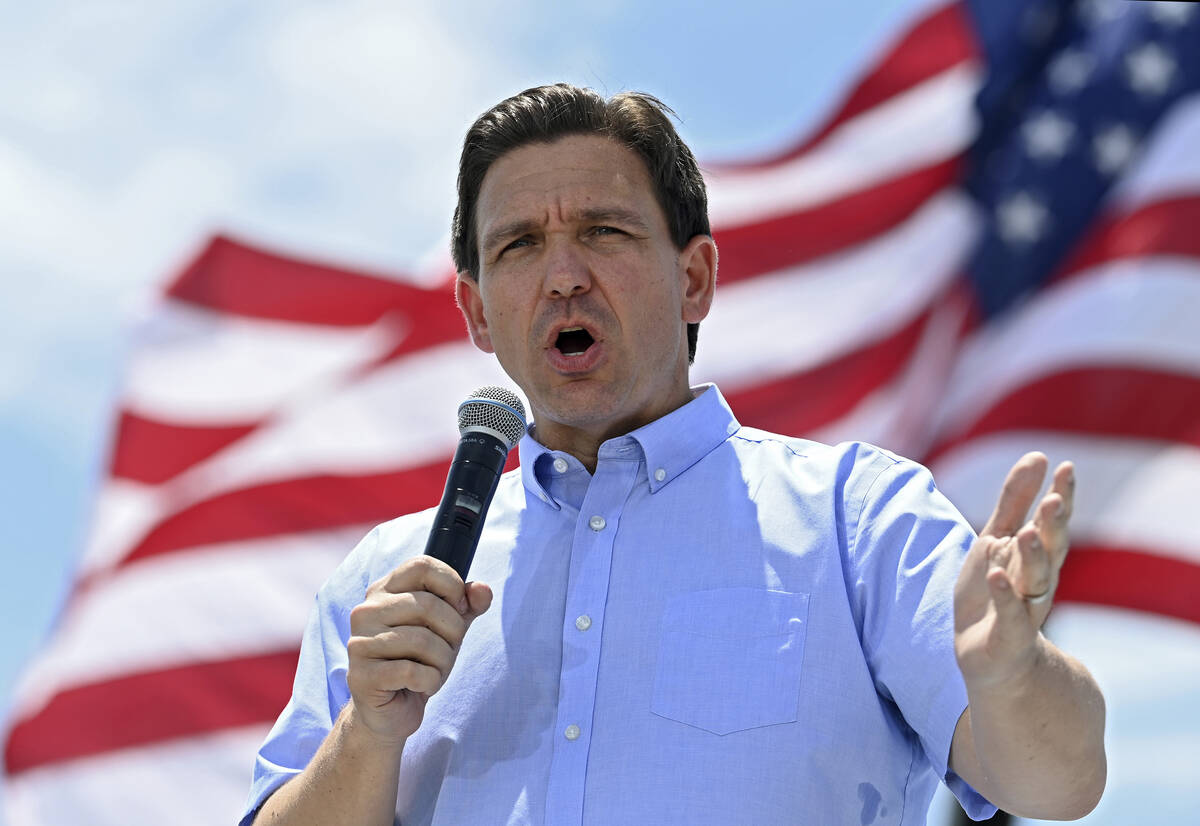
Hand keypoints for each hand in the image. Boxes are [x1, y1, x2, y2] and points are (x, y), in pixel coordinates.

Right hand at [346, 556, 491, 743]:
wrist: (391, 709)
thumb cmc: (420, 660)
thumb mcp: (448, 627)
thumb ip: (468, 605)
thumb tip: (482, 590)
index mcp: (383, 590)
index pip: (422, 565)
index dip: (451, 585)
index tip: (459, 608)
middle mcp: (366, 611)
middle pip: (429, 605)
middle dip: (454, 632)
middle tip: (449, 649)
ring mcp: (360, 643)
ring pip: (423, 641)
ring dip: (443, 661)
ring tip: (435, 670)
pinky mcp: (361, 676)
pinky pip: (413, 672)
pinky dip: (430, 681)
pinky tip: (423, 686)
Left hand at [954, 452, 1073, 688]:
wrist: (988, 657)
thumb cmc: (994, 590)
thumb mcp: (997, 538)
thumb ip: (1014, 500)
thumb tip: (1038, 455)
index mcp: (1036, 554)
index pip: (1052, 521)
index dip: (1061, 496)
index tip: (1066, 467)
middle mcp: (1038, 579)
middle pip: (1051, 549)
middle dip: (1054, 525)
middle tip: (1054, 499)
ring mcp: (1024, 607)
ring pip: (1035, 580)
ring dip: (1033, 557)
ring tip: (1027, 532)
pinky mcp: (1008, 635)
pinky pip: (1009, 614)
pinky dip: (1004, 595)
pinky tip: (996, 575)